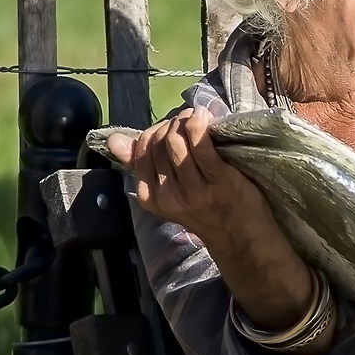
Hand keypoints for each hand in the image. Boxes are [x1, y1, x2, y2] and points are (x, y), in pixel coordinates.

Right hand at [106, 102, 314, 329]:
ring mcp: (194, 189)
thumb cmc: (206, 210)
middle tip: (187, 121)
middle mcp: (168, 194)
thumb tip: (113, 141)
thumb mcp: (169, 192)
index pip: (143, 150)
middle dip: (172, 124)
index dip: (156, 131)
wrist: (241, 237)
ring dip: (186, 121)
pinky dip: (200, 125)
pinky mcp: (219, 180)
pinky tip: (204, 117)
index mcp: (151, 196)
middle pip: (160, 143)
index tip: (172, 128)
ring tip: (198, 118)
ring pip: (177, 141)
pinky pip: (201, 145)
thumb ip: (141, 165)